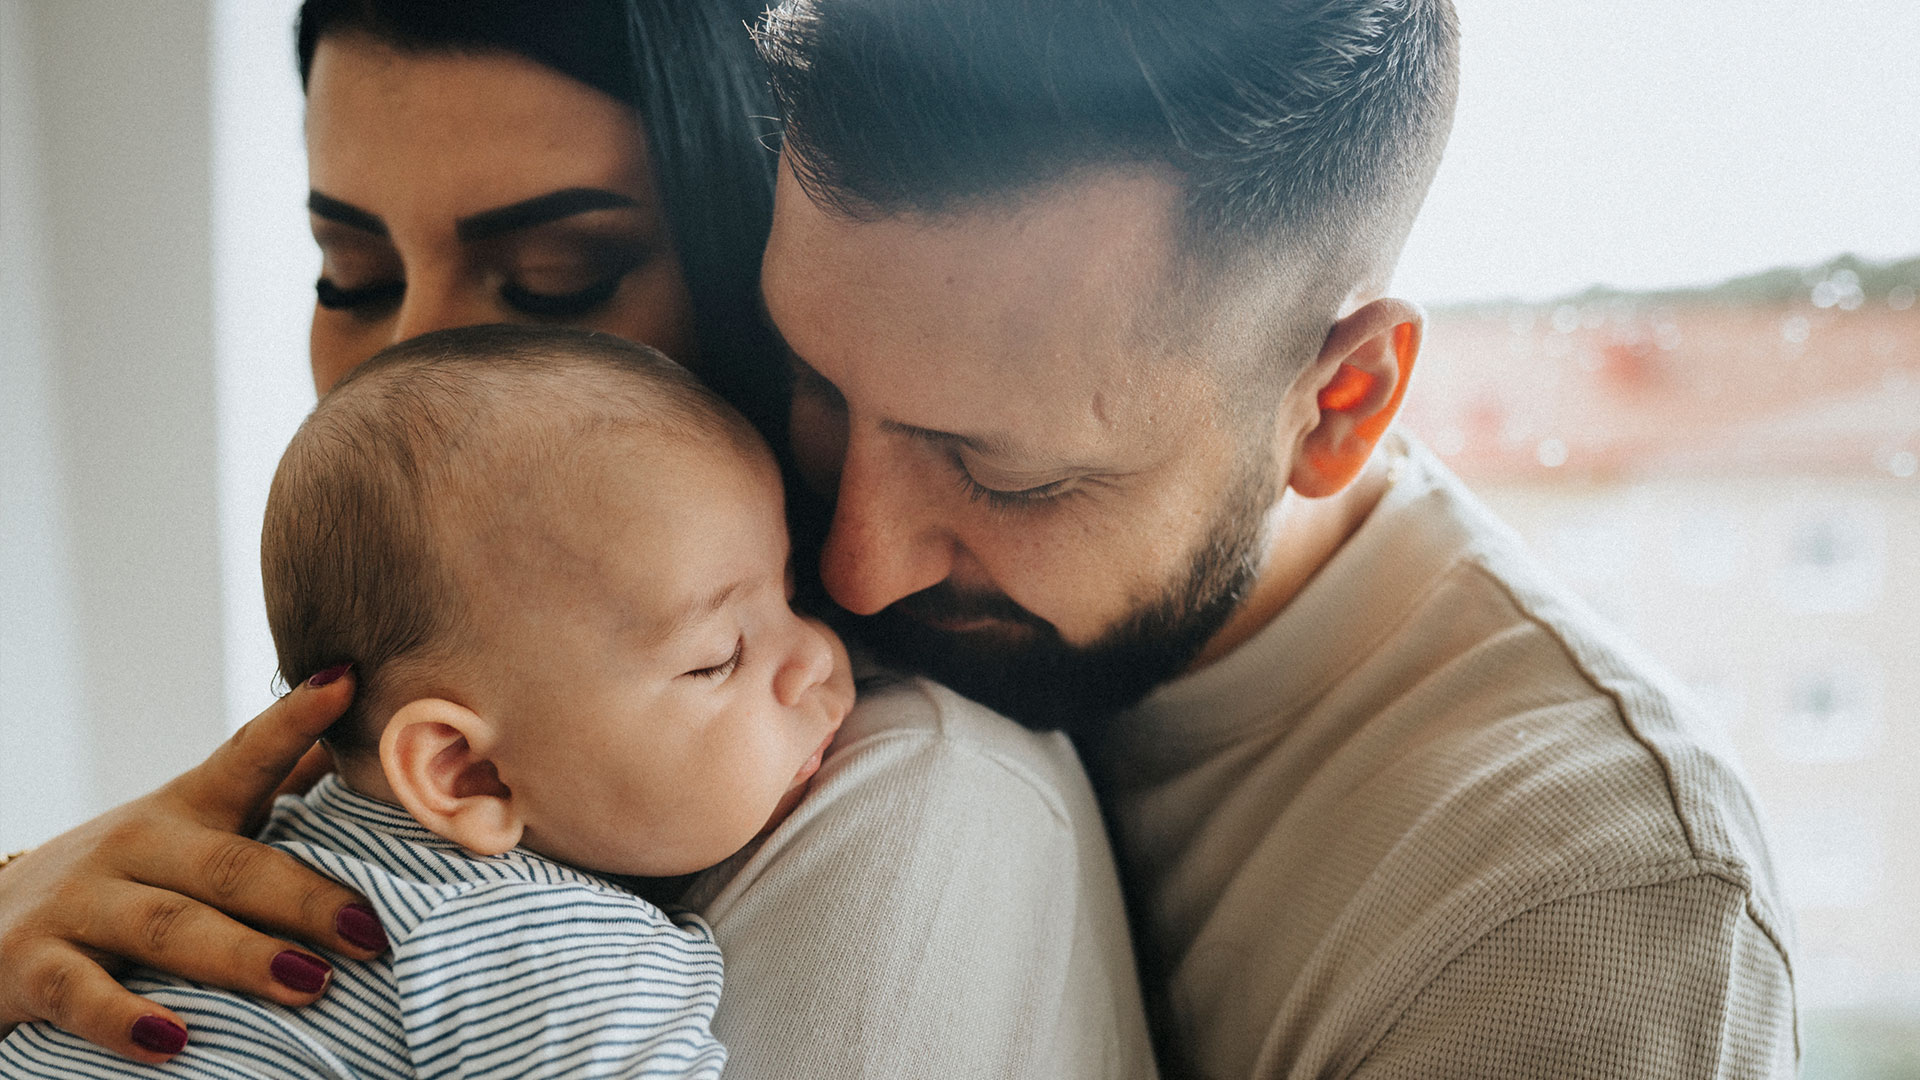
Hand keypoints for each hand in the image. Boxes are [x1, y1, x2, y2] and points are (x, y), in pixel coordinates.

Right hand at [0, 667, 387, 1062]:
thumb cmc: (129, 876)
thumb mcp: (195, 826)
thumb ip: (275, 784)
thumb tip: (359, 736)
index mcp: (186, 809)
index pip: (246, 756)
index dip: (296, 720)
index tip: (348, 682)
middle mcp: (134, 845)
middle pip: (230, 866)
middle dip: (305, 898)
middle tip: (370, 931)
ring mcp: (79, 902)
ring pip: (166, 927)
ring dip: (241, 957)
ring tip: (310, 983)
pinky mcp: (30, 965)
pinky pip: (81, 993)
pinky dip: (127, 1020)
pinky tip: (175, 1042)